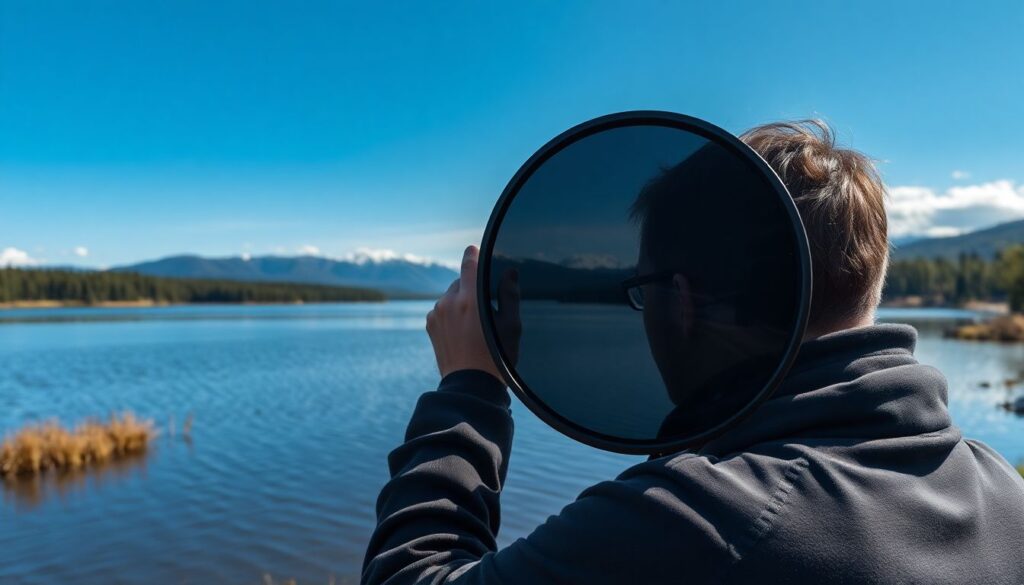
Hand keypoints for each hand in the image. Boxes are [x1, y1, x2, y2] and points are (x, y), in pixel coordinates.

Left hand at [426, 245, 519, 381]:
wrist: (470, 385)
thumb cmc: (496, 356)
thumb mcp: (511, 325)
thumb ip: (510, 295)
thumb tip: (510, 272)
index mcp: (470, 299)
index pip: (469, 265)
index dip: (472, 255)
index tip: (473, 248)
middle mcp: (449, 302)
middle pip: (461, 282)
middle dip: (472, 290)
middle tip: (485, 311)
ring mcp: (437, 313)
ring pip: (451, 297)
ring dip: (460, 303)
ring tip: (473, 326)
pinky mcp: (430, 324)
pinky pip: (442, 310)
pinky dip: (450, 314)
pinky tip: (462, 332)